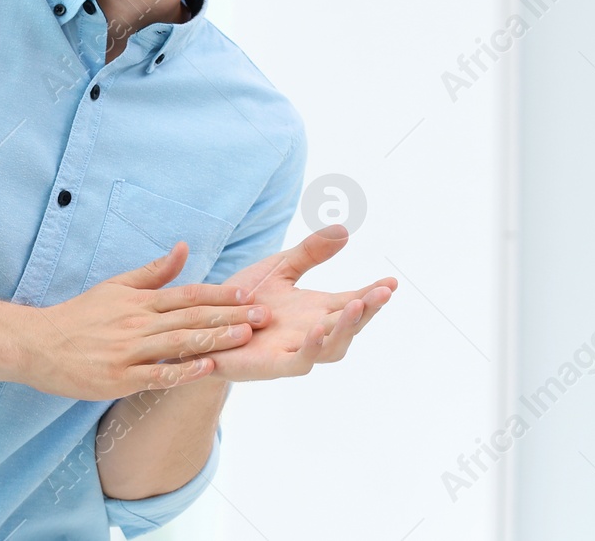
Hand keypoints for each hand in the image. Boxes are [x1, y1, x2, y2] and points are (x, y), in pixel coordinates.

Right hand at [19, 241, 272, 400]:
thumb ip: (152, 271)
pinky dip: (183, 371)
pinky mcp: (119, 377)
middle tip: (262, 316)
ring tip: (245, 336)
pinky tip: (207, 368)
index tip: (249, 296)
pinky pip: (157, 374)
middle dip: (229, 317)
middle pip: (190, 319)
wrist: (38, 343)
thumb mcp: (116, 287)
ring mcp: (129, 351)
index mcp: (139, 301)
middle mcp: (138, 323)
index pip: (187, 295)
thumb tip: (183, 248)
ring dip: (215, 340)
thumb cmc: (80, 316)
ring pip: (179, 344)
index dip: (219, 296)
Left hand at [178, 225, 394, 381]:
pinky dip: (312, 349)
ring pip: (332, 347)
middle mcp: (310, 331)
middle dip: (368, 309)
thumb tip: (344, 231)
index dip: (373, 294)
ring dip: (346, 329)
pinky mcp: (273, 364)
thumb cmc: (242, 300)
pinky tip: (317, 329)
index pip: (352, 302)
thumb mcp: (279, 268)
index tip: (392, 281)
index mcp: (315, 309)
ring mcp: (294, 350)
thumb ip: (309, 253)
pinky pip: (300, 361)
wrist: (202, 325)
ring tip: (358, 306)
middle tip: (383, 292)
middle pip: (350, 325)